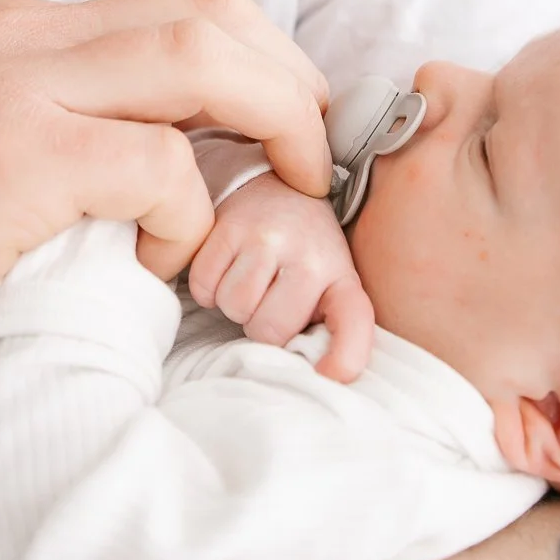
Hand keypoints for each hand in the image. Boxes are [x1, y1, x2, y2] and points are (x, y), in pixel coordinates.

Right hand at [0, 0, 329, 505]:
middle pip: (213, 9)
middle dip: (292, 78)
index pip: (184, 4)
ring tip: (285, 192)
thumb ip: (76, 130)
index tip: (293, 123)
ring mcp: (19, 89)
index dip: (266, 57)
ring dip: (272, 121)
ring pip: (204, 55)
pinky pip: (158, 163)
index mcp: (22, 33)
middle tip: (314, 155)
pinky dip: (187, 212)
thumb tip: (185, 155)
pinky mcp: (15, 159)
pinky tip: (159, 261)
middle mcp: (25, 39)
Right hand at [187, 172, 374, 381]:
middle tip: (267, 301)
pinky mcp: (230, 225)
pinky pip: (205, 284)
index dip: (344, 358)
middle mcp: (310, 256)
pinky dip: (208, 286)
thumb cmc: (306, 251)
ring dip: (233, 305)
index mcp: (342, 278)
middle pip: (268, 330)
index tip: (327, 376)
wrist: (283, 183)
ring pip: (234, 307)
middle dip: (259, 326)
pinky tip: (226, 269)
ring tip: (249, 281)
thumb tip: (313, 376)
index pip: (354, 322)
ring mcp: (269, 237)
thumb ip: (327, 328)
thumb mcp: (330, 285)